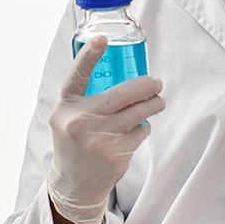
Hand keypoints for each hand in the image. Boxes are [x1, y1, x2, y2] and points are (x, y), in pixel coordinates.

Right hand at [46, 36, 164, 223]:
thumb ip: (84, 98)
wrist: (74, 184)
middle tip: (156, 83)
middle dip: (146, 86)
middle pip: (122, 94)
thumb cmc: (74, 142)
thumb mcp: (67, 117)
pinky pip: (140, 131)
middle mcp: (80, 121)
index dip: (89, 56)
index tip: (102, 39)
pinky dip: (143, 128)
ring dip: (153, 104)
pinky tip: (137, 129)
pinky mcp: (116, 152)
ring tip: (158, 101)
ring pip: (137, 112)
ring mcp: (99, 138)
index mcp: (66, 107)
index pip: (76, 76)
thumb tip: (118, 71)